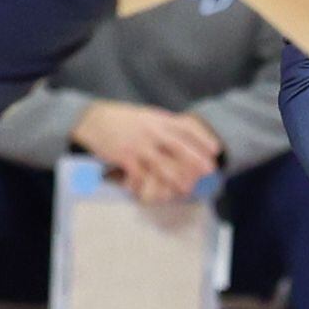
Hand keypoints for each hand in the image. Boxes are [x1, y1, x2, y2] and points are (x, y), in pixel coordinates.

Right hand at [70, 97, 222, 200]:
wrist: (93, 119)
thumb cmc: (121, 119)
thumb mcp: (146, 116)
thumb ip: (164, 124)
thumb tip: (184, 132)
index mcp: (158, 119)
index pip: (186, 128)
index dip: (202, 139)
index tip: (215, 150)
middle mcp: (151, 131)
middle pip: (179, 147)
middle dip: (196, 160)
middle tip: (209, 171)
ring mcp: (138, 146)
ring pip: (162, 165)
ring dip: (176, 179)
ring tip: (186, 188)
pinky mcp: (125, 157)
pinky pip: (139, 175)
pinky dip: (145, 186)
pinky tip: (150, 192)